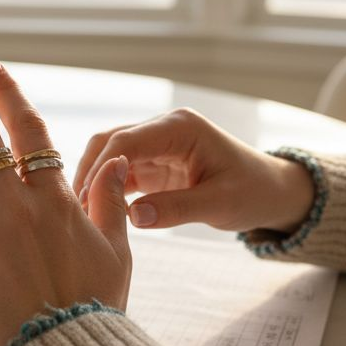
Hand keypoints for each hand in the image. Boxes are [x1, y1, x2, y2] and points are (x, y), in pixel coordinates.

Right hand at [72, 108, 314, 233]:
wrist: (271, 192)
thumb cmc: (253, 193)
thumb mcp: (220, 204)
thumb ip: (176, 209)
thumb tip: (132, 217)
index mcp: (180, 128)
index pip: (126, 141)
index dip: (101, 169)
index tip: (85, 201)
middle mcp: (163, 129)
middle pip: (109, 143)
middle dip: (89, 173)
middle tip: (74, 210)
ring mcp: (156, 145)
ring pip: (109, 157)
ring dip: (93, 183)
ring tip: (80, 215)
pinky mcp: (153, 164)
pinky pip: (120, 173)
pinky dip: (105, 190)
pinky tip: (96, 213)